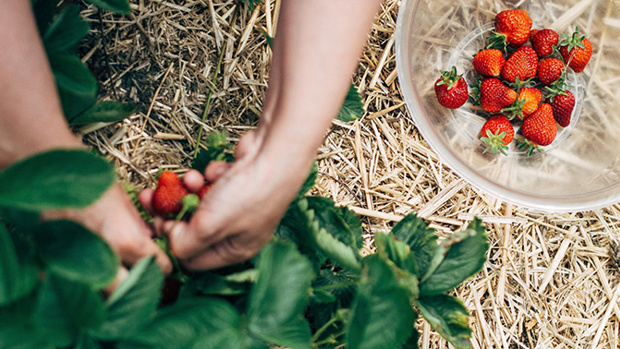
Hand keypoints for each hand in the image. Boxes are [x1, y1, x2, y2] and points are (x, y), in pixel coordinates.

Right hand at [42, 183, 172, 283]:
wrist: (52, 174)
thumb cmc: (92, 182)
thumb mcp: (125, 201)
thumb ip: (138, 227)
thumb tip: (148, 241)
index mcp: (127, 241)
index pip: (157, 268)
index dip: (163, 265)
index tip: (163, 262)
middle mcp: (105, 258)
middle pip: (129, 289)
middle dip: (138, 284)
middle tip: (141, 274)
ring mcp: (78, 264)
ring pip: (100, 293)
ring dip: (111, 287)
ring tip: (116, 274)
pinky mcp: (54, 263)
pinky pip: (71, 284)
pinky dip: (81, 282)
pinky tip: (88, 271)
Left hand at [139, 130, 306, 269]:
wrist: (275, 154)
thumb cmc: (248, 195)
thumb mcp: (209, 226)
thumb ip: (184, 243)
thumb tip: (170, 244)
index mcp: (234, 250)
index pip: (194, 258)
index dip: (173, 243)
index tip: (157, 225)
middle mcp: (237, 230)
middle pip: (193, 228)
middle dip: (173, 211)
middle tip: (151, 198)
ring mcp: (238, 205)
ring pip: (200, 202)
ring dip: (188, 189)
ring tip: (188, 178)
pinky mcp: (237, 182)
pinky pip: (212, 183)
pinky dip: (209, 175)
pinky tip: (216, 171)